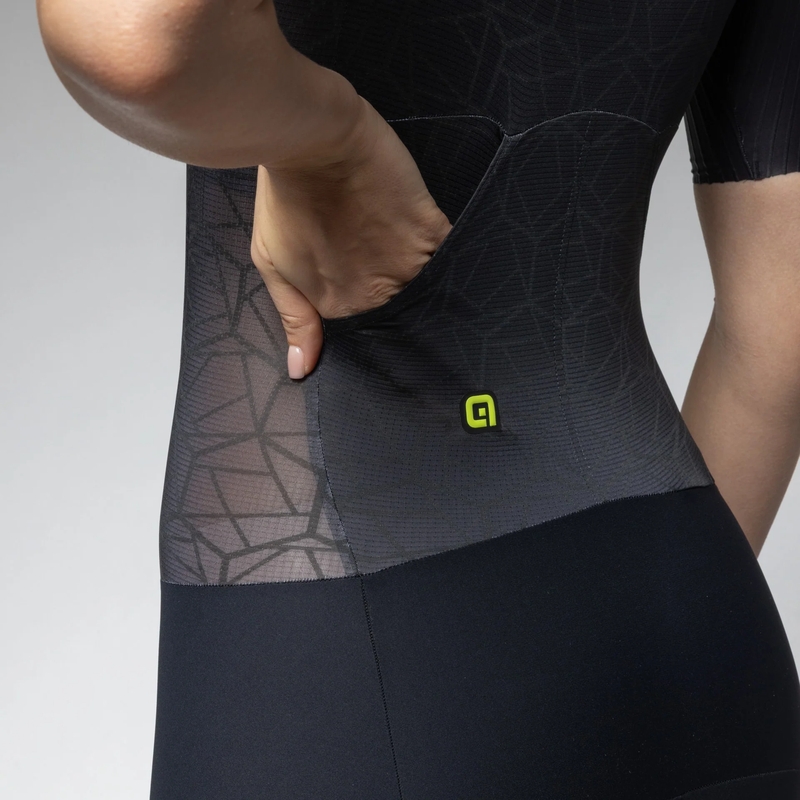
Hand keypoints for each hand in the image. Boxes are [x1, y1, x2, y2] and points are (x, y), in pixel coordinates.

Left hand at [250, 94, 451, 378]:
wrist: (314, 139)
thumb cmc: (286, 196)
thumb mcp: (271, 259)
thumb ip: (293, 317)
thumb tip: (301, 370)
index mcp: (339, 306)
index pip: (364, 325)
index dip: (366, 305)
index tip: (362, 281)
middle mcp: (377, 295)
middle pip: (398, 309)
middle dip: (394, 292)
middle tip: (379, 257)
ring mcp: (407, 265)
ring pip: (425, 285)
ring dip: (419, 273)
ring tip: (398, 244)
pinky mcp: (429, 230)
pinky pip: (446, 254)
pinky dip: (441, 251)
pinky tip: (427, 237)